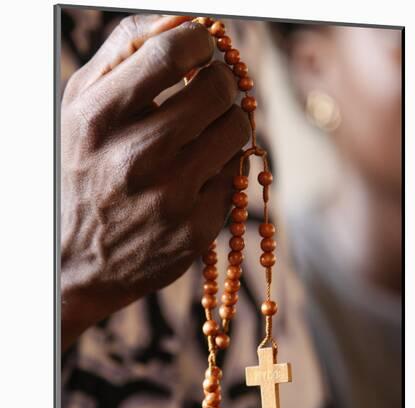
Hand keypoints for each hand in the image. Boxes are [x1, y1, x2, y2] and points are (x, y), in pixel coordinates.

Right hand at [61, 15, 249, 350]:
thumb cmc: (85, 174)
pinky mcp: (196, 228)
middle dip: (222, 82)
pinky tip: (200, 175)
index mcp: (99, 119)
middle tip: (211, 91)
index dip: (201, 41)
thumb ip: (124, 52)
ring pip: (238, 130)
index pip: (171, 50)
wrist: (82, 260)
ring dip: (230, 123)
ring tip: (206, 133)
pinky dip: (225, 167)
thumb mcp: (81, 109)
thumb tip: (182, 20)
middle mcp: (135, 157)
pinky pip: (237, 175)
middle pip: (218, 88)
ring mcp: (170, 197)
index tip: (203, 49)